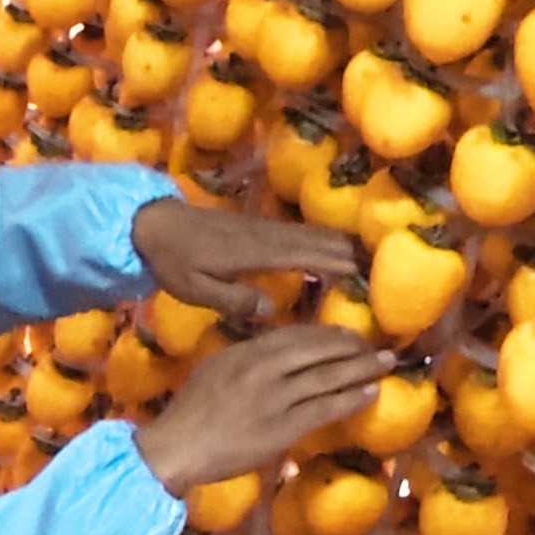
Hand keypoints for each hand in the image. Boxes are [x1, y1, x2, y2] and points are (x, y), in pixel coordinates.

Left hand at [132, 197, 367, 314]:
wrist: (152, 225)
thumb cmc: (173, 262)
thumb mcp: (196, 290)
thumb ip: (233, 299)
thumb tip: (271, 309)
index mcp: (253, 251)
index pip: (303, 255)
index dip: (334, 262)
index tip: (363, 272)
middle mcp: (265, 235)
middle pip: (315, 240)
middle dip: (348, 251)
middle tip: (382, 267)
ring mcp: (262, 228)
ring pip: (309, 233)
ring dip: (339, 242)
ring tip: (369, 256)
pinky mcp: (258, 227)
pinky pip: (298, 232)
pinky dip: (321, 238)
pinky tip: (334, 246)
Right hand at [132, 323, 399, 490]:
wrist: (176, 448)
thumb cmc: (190, 414)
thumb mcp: (215, 370)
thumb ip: (246, 359)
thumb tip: (276, 353)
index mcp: (245, 351)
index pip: (295, 335)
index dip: (326, 334)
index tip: (347, 334)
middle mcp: (262, 368)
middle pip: (316, 349)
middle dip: (350, 345)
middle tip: (374, 345)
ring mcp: (274, 397)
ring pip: (326, 376)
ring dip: (361, 368)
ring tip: (385, 363)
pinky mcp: (282, 427)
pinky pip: (324, 408)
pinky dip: (351, 398)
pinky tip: (370, 392)